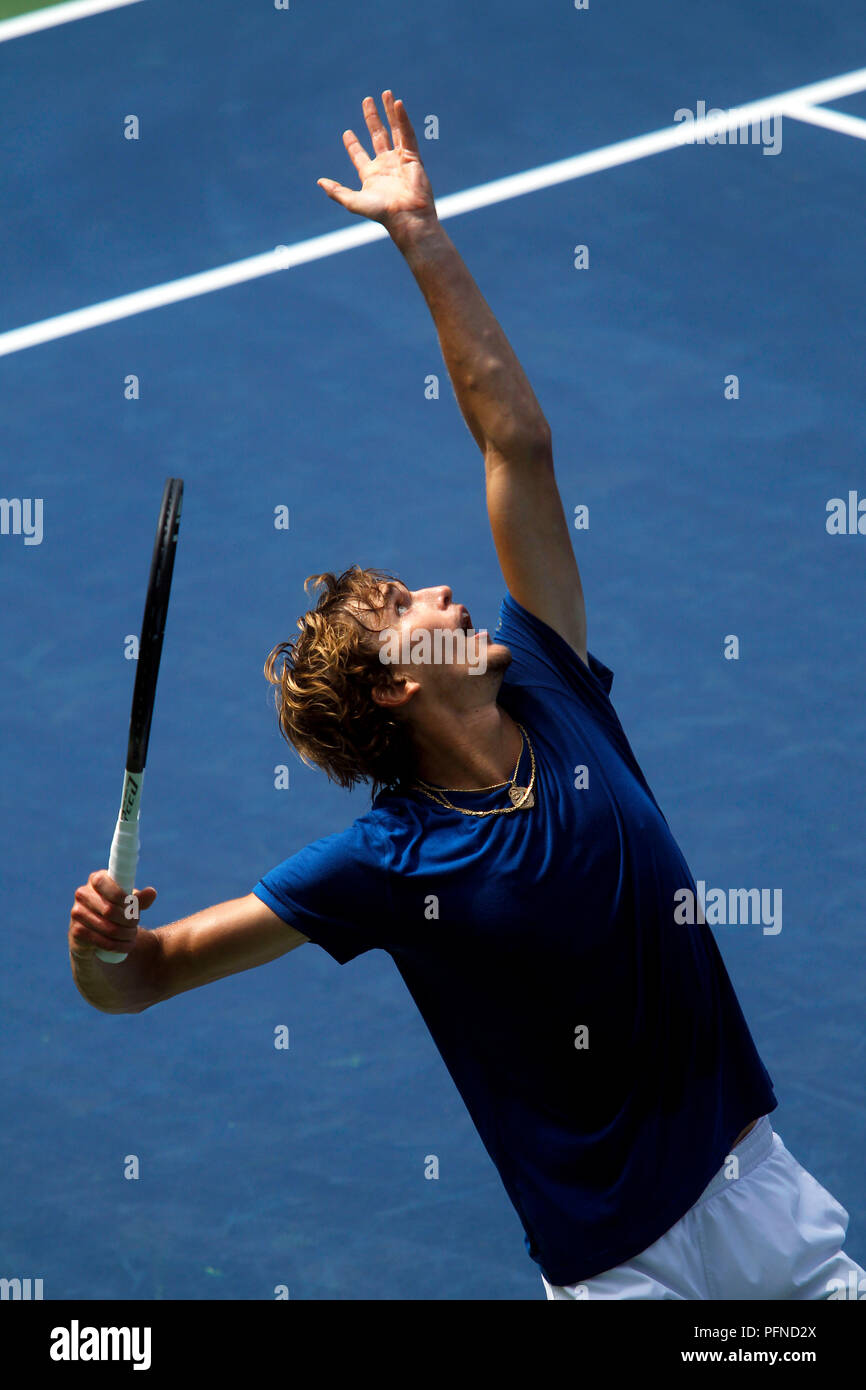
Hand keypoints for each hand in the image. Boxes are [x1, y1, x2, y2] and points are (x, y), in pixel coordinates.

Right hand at [69, 870, 156, 961]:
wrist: (97, 935)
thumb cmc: (116, 912)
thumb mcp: (129, 904)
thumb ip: (140, 899)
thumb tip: (151, 893)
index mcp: (96, 879)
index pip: (104, 882)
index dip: (121, 896)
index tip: (133, 906)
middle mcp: (82, 893)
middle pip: (110, 909)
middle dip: (129, 920)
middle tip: (136, 924)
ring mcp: (77, 912)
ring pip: (108, 927)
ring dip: (125, 934)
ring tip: (133, 936)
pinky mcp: (76, 931)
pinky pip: (100, 940)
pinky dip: (117, 945)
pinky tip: (125, 946)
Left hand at [317, 90, 436, 235]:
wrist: (406, 216)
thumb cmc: (381, 212)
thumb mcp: (352, 201)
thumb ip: (336, 191)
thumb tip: (319, 182)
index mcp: (371, 175)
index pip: (360, 155)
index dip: (353, 144)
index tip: (347, 133)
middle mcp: (385, 165)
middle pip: (377, 135)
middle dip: (372, 118)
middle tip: (367, 100)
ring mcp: (399, 160)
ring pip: (394, 130)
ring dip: (389, 112)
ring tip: (385, 93)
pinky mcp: (412, 157)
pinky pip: (407, 133)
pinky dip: (403, 119)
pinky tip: (397, 104)